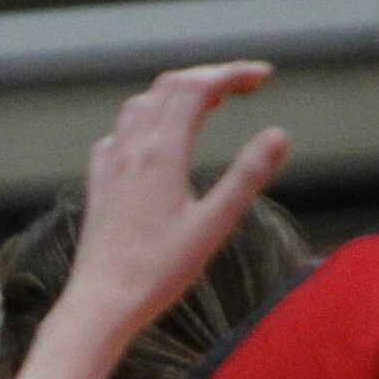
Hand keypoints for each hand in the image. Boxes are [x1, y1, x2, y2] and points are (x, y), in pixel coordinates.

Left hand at [69, 62, 290, 339]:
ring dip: (174, 93)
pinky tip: (149, 140)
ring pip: (140, 105)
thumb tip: (279, 135)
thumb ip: (246, 177)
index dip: (233, 73)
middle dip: (209, 77)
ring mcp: (111, 166)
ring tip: (204, 103)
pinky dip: (142, 121)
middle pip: (169, 87)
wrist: (100, 305)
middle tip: (243, 86)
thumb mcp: (213, 226)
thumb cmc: (156, 273)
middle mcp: (132, 149)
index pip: (198, 88)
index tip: (264, 76)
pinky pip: (117, 135)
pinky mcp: (99, 187)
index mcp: (161, 152)